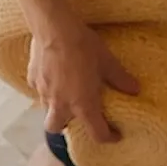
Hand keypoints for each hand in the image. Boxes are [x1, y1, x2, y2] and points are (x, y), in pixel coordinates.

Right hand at [30, 17, 139, 142]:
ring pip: (46, 109)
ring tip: (64, 93)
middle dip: (65, 126)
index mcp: (82, 105)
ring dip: (55, 107)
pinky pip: (38, 90)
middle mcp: (60, 104)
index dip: (108, 137)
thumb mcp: (107, 62)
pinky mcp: (32, 78)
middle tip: (77, 114)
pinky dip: (46, 88)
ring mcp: (43, 92)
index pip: (96, 133)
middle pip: (56, 128)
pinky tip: (53, 76)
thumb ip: (121, 79)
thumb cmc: (83, 46)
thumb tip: (135, 89)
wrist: (54, 28)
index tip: (114, 135)